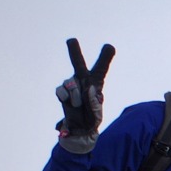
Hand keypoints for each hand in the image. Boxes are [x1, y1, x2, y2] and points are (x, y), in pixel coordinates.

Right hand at [55, 38, 114, 153]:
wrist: (79, 129)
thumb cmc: (92, 120)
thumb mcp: (97, 114)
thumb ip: (94, 102)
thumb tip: (88, 88)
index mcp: (96, 83)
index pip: (101, 68)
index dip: (105, 57)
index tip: (109, 47)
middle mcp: (83, 81)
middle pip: (78, 63)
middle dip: (74, 51)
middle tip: (71, 40)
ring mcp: (71, 85)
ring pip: (69, 82)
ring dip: (73, 94)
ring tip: (77, 104)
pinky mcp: (62, 92)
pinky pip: (60, 90)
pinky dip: (64, 97)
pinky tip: (69, 103)